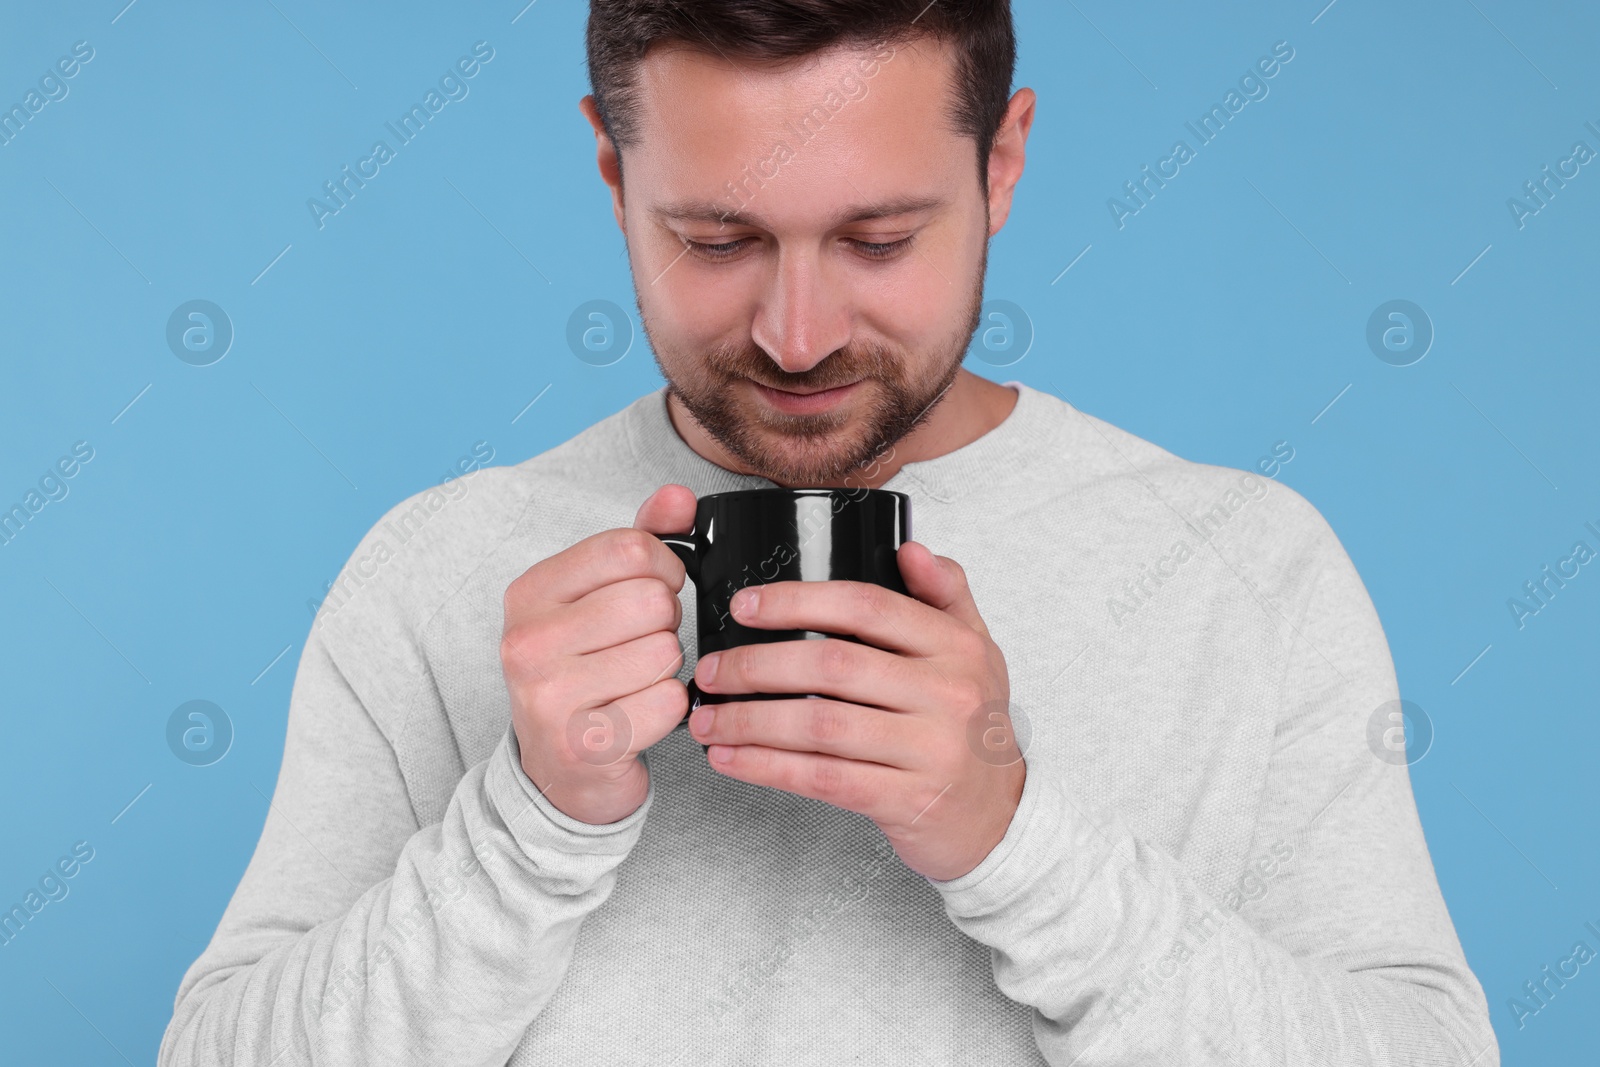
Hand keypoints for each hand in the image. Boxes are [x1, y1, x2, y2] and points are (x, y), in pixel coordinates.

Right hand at [499, 484, 696, 824]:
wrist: (559, 772)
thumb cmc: (582, 674)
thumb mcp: (597, 599)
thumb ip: (640, 541)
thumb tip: (678, 497)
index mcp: (529, 593)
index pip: (627, 548)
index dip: (664, 567)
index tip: (658, 588)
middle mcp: (528, 642)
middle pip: (651, 600)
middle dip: (666, 622)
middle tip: (644, 644)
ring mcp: (549, 697)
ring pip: (665, 651)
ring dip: (667, 668)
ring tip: (636, 681)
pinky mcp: (584, 745)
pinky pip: (669, 702)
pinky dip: (670, 710)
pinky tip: (639, 716)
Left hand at [687, 541, 1023, 880]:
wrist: (1000, 819)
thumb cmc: (971, 730)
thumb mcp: (976, 654)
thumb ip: (945, 595)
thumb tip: (908, 548)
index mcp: (956, 647)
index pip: (867, 606)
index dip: (797, 601)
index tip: (744, 607)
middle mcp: (947, 694)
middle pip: (832, 665)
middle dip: (755, 665)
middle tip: (708, 669)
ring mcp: (928, 751)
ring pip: (818, 725)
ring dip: (749, 721)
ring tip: (705, 718)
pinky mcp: (905, 801)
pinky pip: (821, 778)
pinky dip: (766, 767)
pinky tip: (730, 757)